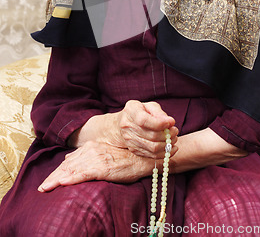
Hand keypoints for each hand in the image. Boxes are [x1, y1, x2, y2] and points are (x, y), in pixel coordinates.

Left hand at [38, 141, 155, 192]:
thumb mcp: (104, 154)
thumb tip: (69, 158)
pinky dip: (70, 179)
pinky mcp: (101, 167)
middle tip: (42, 187)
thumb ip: (88, 156)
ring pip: (72, 169)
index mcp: (91, 146)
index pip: (70, 160)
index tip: (49, 180)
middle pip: (67, 165)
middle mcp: (91, 149)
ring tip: (46, 188)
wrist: (142, 158)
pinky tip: (61, 183)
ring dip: (57, 179)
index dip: (58, 171)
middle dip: (53, 176)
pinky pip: (82, 174)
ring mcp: (96, 158)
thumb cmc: (125, 158)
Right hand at [113, 100, 177, 157]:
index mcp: (131, 111)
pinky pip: (152, 155)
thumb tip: (170, 122)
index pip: (144, 121)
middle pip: (151, 136)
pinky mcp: (135, 150)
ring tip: (174, 138)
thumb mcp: (149, 106)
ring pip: (152, 148)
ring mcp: (130, 140)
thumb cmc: (141, 112)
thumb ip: (159, 112)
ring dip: (167, 145)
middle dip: (167, 135)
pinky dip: (165, 153)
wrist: (125, 123)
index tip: (171, 122)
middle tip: (175, 131)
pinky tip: (172, 148)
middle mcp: (128, 127)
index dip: (159, 123)